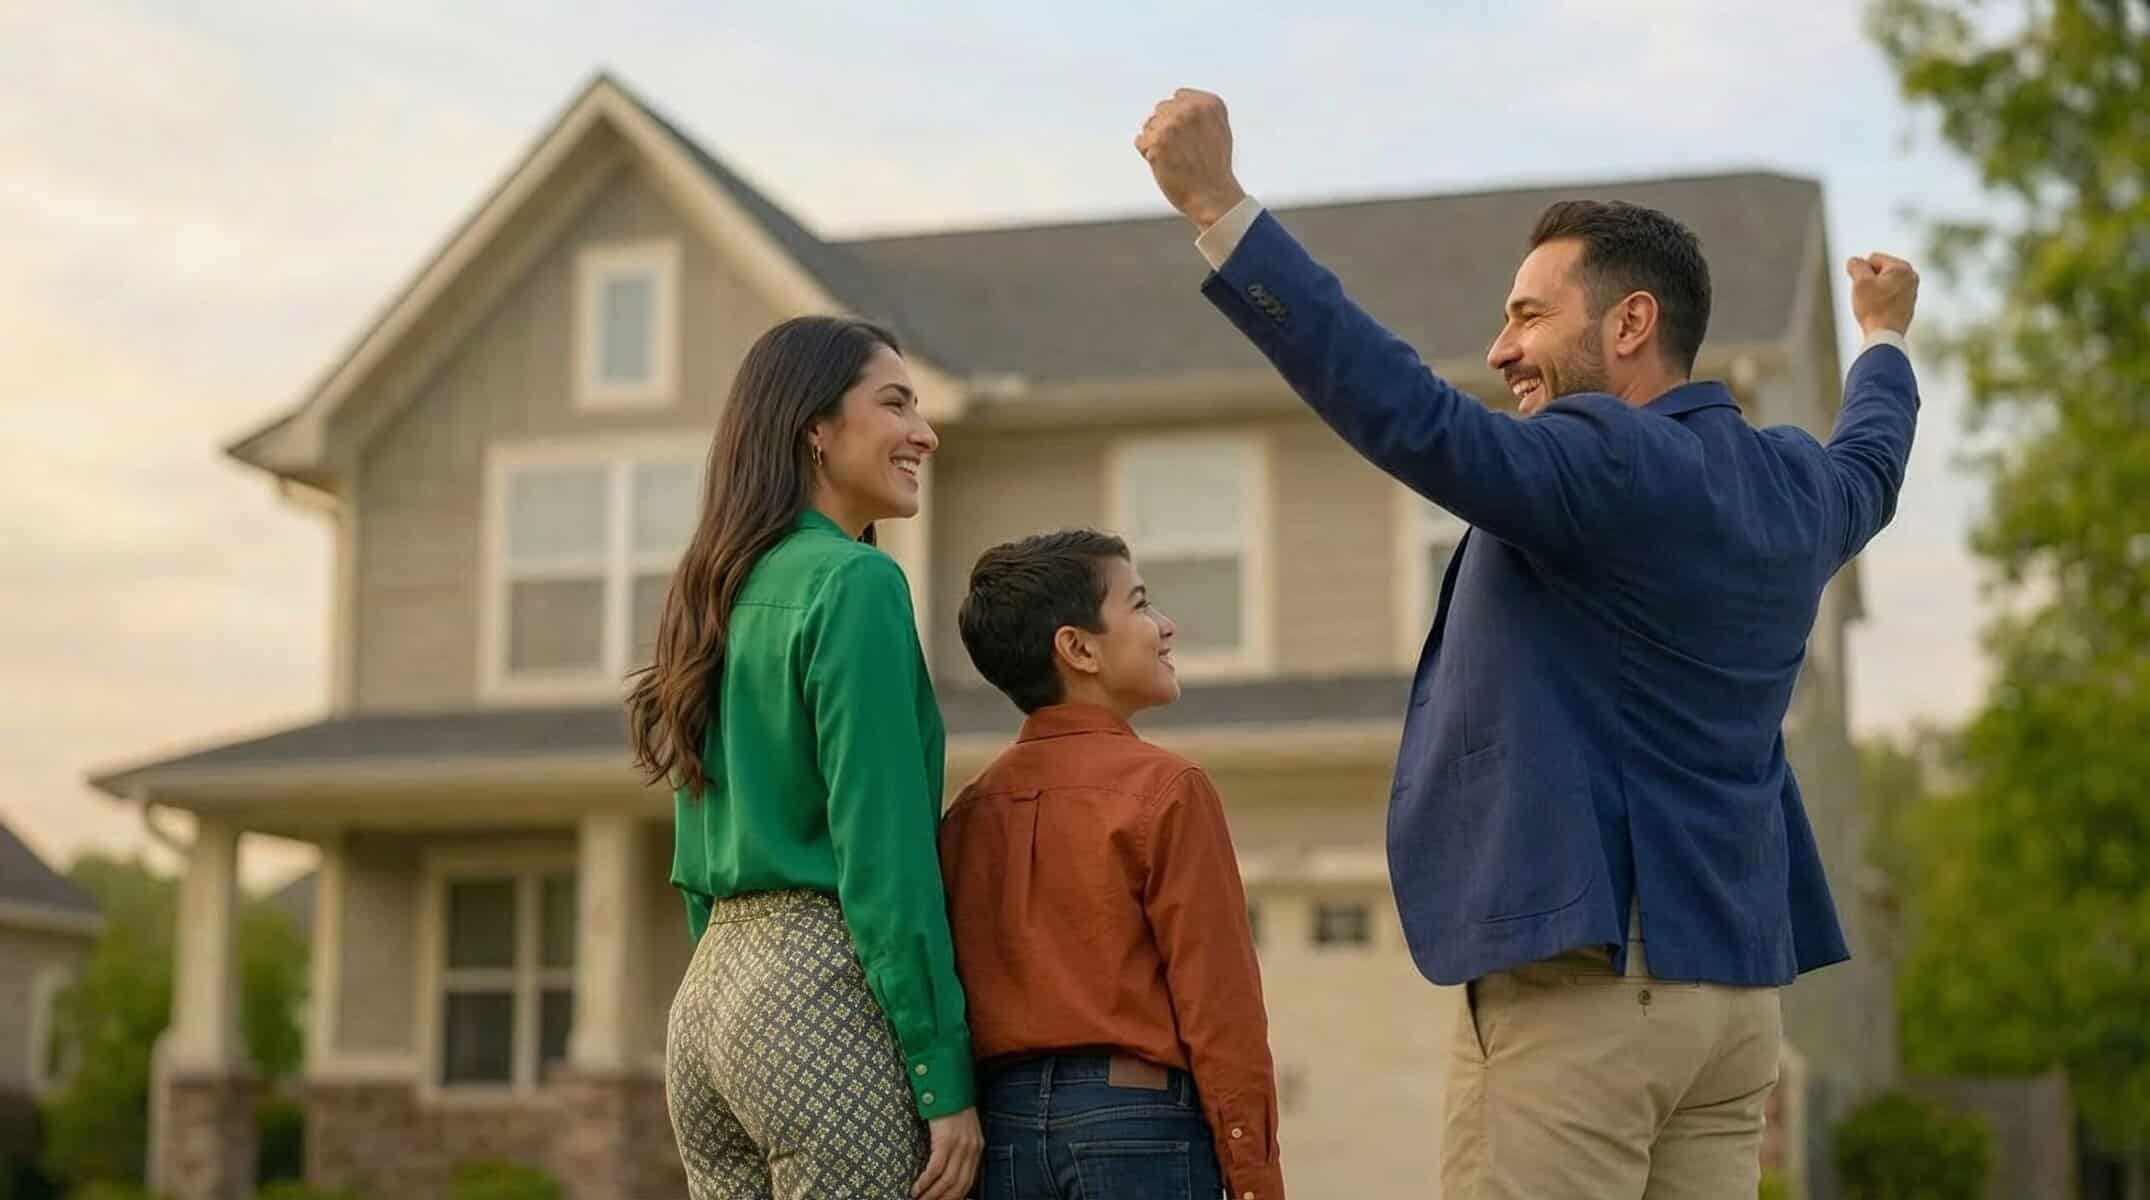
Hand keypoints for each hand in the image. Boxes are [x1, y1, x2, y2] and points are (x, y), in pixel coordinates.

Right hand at [914, 1107, 981, 1199]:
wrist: (948, 1082)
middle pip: (959, 1186)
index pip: (969, 1182)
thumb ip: (960, 1147)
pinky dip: (925, 1183)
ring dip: (931, 1195)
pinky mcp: (946, 1140)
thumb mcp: (962, 1128)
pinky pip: (936, 1169)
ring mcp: (960, 1145)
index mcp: (977, 1148)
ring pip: (947, 1181)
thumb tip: (947, 1168)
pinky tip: (915, 1189)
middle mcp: (971, 1149)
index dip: (955, 1197)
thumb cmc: (950, 1104)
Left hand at [1135, 88, 1247, 230]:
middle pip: (1162, 110)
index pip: (1178, 97)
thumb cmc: (1214, 166)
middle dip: (1167, 128)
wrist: (1211, 196)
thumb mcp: (1218, 128)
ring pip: (1149, 125)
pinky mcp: (1156, 143)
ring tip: (1175, 158)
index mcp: (1208, 104)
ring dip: (1156, 141)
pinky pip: (1141, 141)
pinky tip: (1165, 164)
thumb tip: (1176, 98)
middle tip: (1183, 150)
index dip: (1180, 118)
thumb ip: (1199, 109)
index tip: (1191, 136)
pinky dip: (1148, 154)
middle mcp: (1190, 110)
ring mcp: (1172, 126)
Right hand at [1847, 252, 1918, 337]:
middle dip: (1869, 281)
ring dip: (1874, 291)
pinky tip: (1880, 312)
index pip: (1872, 258)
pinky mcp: (1908, 303)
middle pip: (1879, 270)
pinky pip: (1888, 295)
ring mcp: (1912, 290)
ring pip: (1883, 283)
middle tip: (1869, 298)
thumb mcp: (1860, 282)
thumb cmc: (1874, 308)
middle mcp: (1911, 276)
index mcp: (1903, 267)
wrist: (1885, 336)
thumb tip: (1855, 261)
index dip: (1863, 273)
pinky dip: (1881, 301)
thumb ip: (1856, 265)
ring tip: (1875, 306)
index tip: (1866, 289)